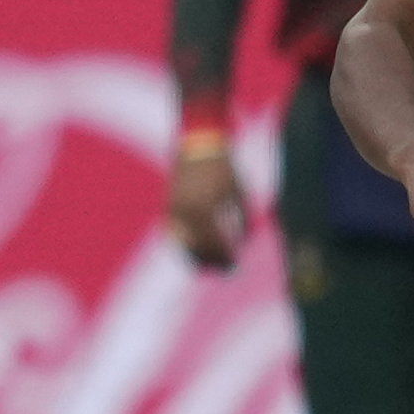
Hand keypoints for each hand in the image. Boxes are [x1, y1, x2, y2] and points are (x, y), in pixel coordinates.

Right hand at [164, 149, 246, 270]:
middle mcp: (187, 211)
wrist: (199, 143)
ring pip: (183, 242)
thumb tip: (245, 243)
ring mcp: (174, 209)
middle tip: (225, 270)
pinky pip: (175, 233)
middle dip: (212, 260)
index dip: (225, 257)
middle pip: (198, 247)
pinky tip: (196, 251)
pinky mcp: (168, 205)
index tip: (235, 266)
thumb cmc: (224, 167)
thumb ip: (243, 219)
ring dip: (196, 256)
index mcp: (206, 209)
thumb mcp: (239, 192)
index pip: (215, 242)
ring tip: (210, 265)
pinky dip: (185, 244)